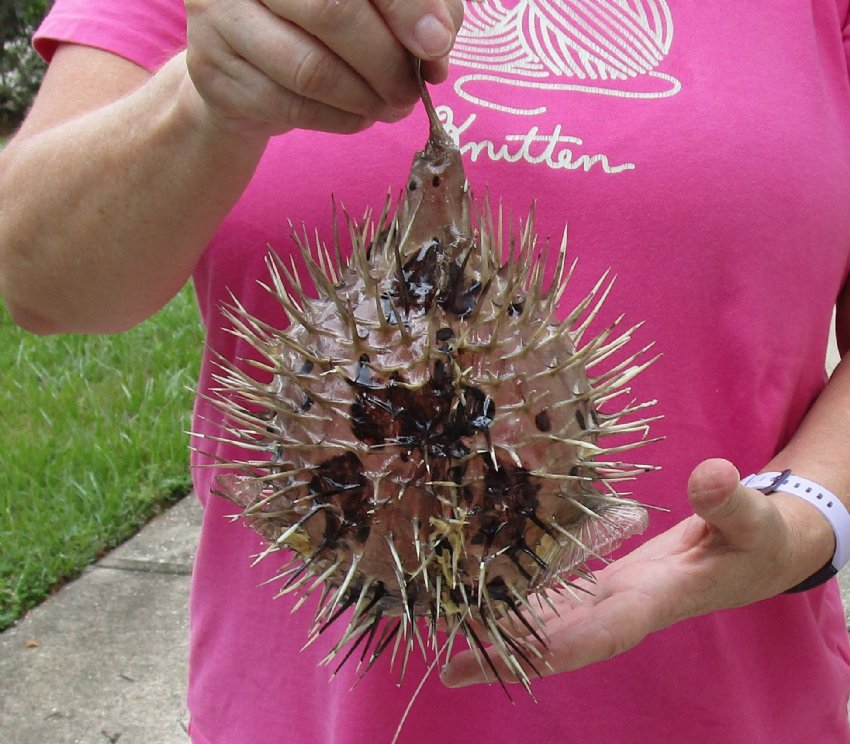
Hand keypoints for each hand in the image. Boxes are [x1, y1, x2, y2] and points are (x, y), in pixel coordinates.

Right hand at [183, 0, 463, 136]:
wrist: (240, 66)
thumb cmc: (315, 23)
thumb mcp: (368, 2)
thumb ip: (413, 7)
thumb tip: (438, 46)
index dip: (405, 4)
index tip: (437, 44)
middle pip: (333, 10)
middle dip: (388, 60)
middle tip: (411, 90)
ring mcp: (218, 17)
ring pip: (313, 69)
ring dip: (366, 99)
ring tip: (391, 106)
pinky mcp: (214, 74)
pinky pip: (294, 107)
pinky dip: (341, 119)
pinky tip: (359, 116)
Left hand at [441, 458, 834, 686]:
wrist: (752, 554)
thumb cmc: (756, 538)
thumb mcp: (752, 519)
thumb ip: (732, 503)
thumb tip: (712, 473)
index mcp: (658, 597)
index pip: (609, 629)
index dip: (564, 645)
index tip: (517, 658)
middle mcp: (626, 607)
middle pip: (564, 641)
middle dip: (513, 656)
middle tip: (453, 668)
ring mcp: (611, 598)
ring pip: (553, 624)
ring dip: (506, 637)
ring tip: (451, 646)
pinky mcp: (603, 585)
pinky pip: (558, 602)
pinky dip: (523, 608)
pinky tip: (485, 605)